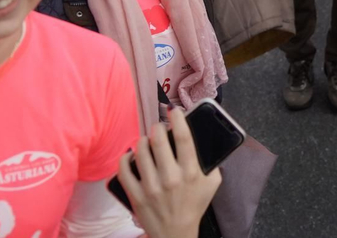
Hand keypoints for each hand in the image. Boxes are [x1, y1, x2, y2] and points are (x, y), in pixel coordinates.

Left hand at [117, 108, 221, 237]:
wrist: (175, 234)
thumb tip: (206, 140)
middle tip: (157, 128)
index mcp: (191, 173)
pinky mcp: (136, 196)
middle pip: (159, 141)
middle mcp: (170, 178)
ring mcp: (151, 187)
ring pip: (140, 152)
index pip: (184, 138)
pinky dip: (125, 159)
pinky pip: (124, 171)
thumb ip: (211, 163)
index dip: (178, 120)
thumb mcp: (212, 184)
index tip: (174, 111)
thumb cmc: (194, 206)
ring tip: (145, 141)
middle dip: (157, 128)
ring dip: (142, 141)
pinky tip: (130, 155)